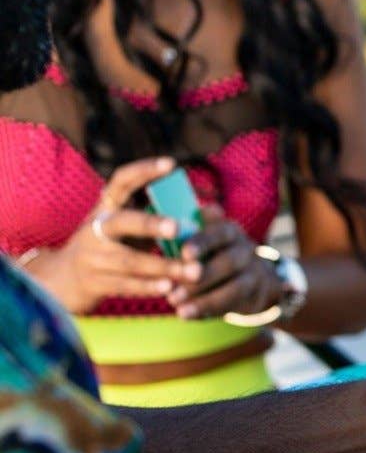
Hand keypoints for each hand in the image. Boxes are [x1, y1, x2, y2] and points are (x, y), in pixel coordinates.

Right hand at [28, 158, 195, 314]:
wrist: (66, 278)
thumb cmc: (114, 243)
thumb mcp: (127, 224)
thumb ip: (159, 214)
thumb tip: (210, 210)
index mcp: (107, 206)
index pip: (121, 181)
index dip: (144, 170)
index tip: (171, 164)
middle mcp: (96, 228)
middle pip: (123, 222)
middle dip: (151, 224)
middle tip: (178, 228)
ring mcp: (93, 256)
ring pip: (130, 261)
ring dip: (164, 266)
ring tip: (193, 271)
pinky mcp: (95, 283)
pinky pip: (125, 285)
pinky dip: (149, 287)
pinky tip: (171, 288)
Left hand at [169, 206, 280, 319]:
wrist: (255, 277)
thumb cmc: (214, 254)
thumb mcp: (205, 238)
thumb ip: (187, 234)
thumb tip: (164, 228)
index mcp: (229, 232)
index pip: (219, 233)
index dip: (203, 243)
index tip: (185, 254)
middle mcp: (245, 251)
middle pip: (229, 262)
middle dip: (203, 276)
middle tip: (174, 290)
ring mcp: (253, 274)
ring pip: (234, 288)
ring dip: (205, 300)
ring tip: (178, 309)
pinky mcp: (254, 296)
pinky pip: (232, 305)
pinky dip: (208, 311)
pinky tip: (187, 316)